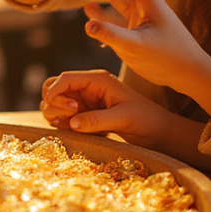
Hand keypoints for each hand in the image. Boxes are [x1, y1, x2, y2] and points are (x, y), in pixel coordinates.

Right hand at [39, 69, 182, 150]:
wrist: (157, 132)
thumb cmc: (145, 119)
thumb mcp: (123, 117)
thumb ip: (97, 119)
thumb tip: (72, 123)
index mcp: (97, 80)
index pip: (66, 78)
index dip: (56, 91)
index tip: (59, 107)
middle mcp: (87, 88)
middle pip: (53, 87)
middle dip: (53, 101)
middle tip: (70, 116)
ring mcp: (84, 102)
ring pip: (54, 103)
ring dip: (55, 113)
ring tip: (72, 125)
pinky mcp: (83, 116)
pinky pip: (62, 117)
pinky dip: (60, 123)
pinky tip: (74, 130)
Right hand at [82, 0, 210, 119]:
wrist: (188, 75)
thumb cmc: (169, 57)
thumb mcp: (138, 46)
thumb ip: (112, 35)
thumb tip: (87, 24)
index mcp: (150, 4)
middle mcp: (145, 12)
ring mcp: (141, 27)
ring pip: (117, 13)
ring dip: (102, 7)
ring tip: (87, 4)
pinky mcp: (138, 42)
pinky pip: (116, 32)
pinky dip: (105, 29)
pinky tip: (93, 29)